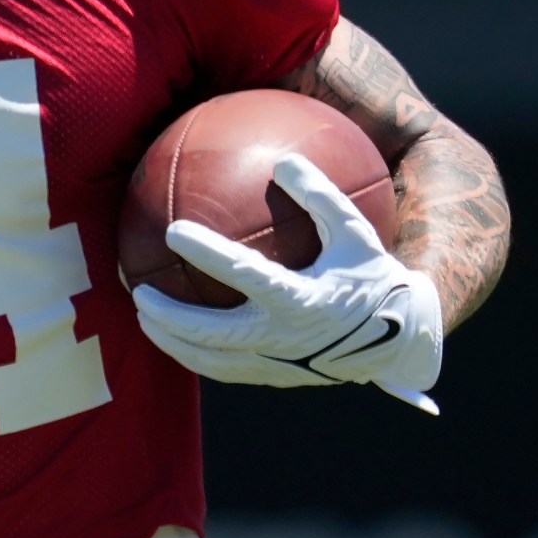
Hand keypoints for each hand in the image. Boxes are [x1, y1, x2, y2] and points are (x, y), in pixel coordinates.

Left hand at [131, 154, 443, 411]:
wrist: (399, 340)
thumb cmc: (373, 278)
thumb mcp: (355, 234)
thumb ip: (321, 197)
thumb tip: (284, 160)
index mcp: (302, 301)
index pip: (244, 274)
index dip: (207, 253)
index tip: (173, 231)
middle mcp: (285, 339)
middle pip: (213, 335)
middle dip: (170, 316)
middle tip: (138, 291)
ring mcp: (278, 364)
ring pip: (212, 362)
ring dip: (173, 343)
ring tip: (144, 320)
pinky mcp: (276, 377)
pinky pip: (226, 371)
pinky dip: (196, 356)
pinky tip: (177, 337)